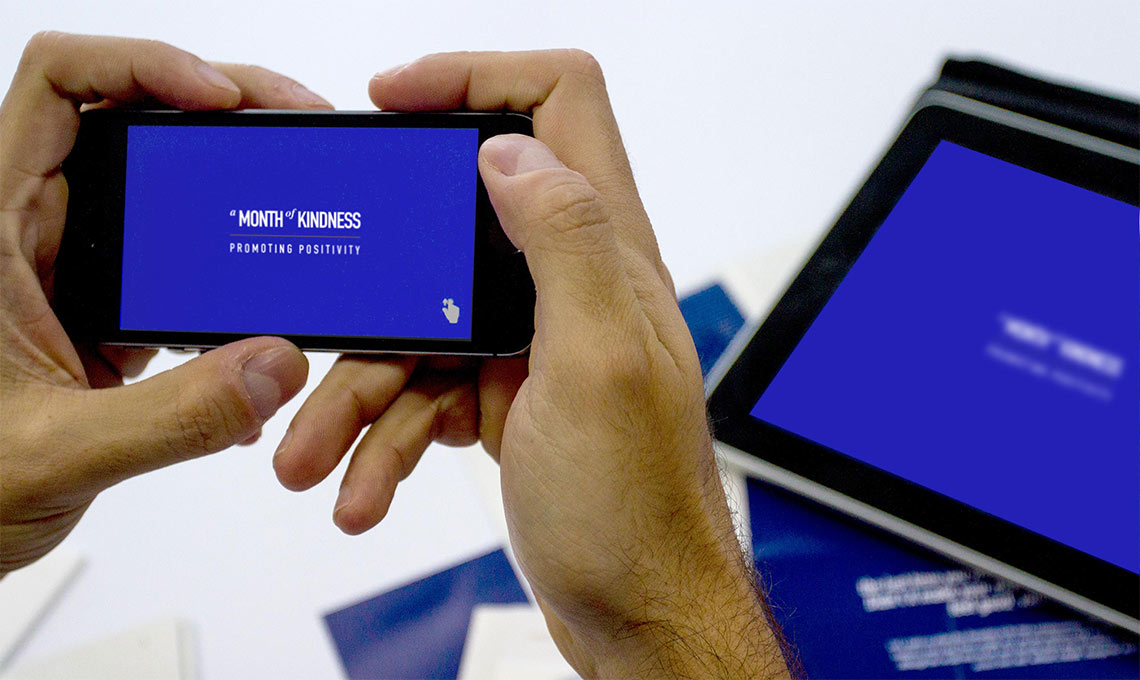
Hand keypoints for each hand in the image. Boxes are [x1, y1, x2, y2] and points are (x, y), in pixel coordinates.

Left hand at [0, 32, 325, 572]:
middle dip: (223, 109)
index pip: (58, 83)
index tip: (221, 100)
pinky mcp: (108, 313)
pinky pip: (179, 264)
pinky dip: (230, 268)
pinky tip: (267, 293)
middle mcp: (36, 232)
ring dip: (231, 187)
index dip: (144, 64)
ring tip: (294, 190)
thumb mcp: (54, 453)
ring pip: (162, 190)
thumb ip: (170, 416)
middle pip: (131, 116)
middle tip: (295, 127)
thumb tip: (276, 366)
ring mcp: (77, 271)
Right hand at [273, 50, 787, 677]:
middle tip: (320, 326)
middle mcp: (569, 286)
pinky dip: (386, 439)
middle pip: (451, 233)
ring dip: (360, 394)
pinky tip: (363, 486)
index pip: (560, 105)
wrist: (637, 610)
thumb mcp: (599, 367)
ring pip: (420, 330)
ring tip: (314, 458)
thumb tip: (509, 152)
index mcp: (607, 255)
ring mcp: (532, 342)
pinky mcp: (506, 395)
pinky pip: (424, 394)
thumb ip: (565, 243)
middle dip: (376, 289)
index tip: (396, 102)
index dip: (476, 78)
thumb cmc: (638, 509)